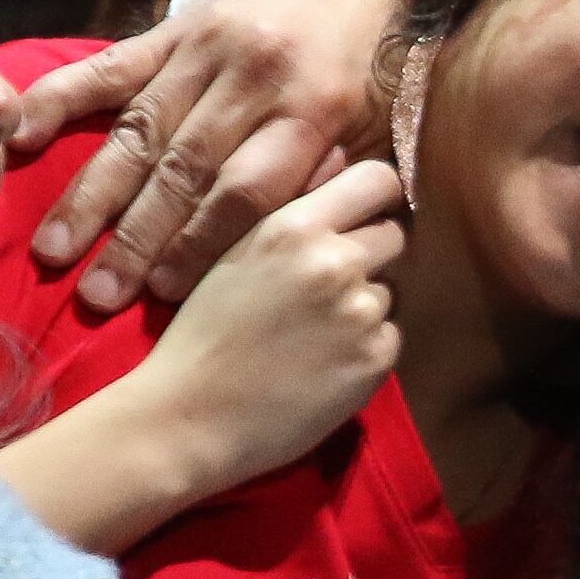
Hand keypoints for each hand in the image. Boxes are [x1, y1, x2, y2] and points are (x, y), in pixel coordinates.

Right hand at [2, 162, 406, 551]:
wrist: (186, 419)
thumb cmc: (202, 335)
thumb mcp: (234, 253)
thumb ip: (292, 212)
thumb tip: (343, 160)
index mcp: (295, 225)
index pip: (379, 179)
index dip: (375, 199)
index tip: (363, 217)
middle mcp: (336, 260)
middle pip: (393, 236)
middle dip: (368, 256)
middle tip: (325, 289)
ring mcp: (360, 312)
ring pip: (388, 292)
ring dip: (362, 309)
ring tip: (310, 337)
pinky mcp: (375, 360)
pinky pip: (389, 340)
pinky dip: (365, 352)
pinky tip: (320, 367)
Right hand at [16, 0, 407, 309]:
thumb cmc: (370, 67)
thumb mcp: (373, 125)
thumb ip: (333, 182)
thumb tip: (300, 253)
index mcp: (312, 108)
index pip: (246, 191)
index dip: (202, 245)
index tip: (167, 295)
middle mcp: (254, 78)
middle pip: (184, 170)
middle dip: (137, 238)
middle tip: (98, 293)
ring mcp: (208, 49)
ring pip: (142, 129)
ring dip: (96, 193)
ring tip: (57, 248)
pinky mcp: (176, 27)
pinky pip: (113, 64)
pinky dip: (64, 97)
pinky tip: (23, 134)